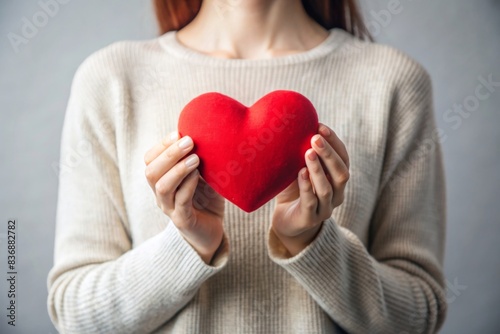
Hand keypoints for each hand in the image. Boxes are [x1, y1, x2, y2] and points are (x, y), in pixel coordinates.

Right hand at [144, 132, 224, 263]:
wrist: (212, 232)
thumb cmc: (207, 199)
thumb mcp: (204, 175)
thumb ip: (200, 158)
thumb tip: (207, 132)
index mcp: (161, 180)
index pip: (150, 160)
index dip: (162, 145)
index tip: (178, 132)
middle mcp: (161, 195)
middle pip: (151, 172)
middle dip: (168, 154)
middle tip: (189, 141)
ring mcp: (170, 209)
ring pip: (162, 187)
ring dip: (177, 169)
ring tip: (195, 158)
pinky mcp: (183, 221)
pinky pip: (180, 202)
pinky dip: (188, 186)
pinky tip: (198, 175)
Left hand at [271, 123, 349, 256]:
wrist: (286, 221)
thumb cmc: (294, 189)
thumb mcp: (298, 168)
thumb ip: (301, 152)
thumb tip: (293, 122)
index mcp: (337, 180)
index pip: (344, 158)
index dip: (334, 142)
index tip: (320, 126)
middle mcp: (337, 195)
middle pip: (341, 173)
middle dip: (329, 154)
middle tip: (315, 138)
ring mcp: (325, 209)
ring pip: (327, 188)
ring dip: (318, 169)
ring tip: (307, 152)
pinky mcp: (310, 219)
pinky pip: (311, 202)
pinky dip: (306, 186)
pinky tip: (300, 172)